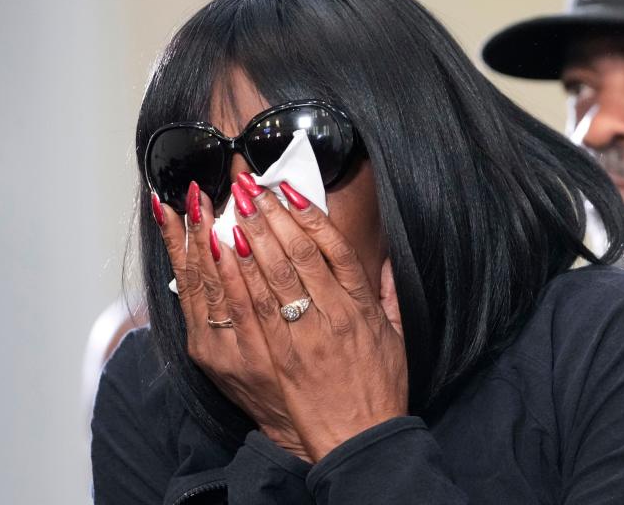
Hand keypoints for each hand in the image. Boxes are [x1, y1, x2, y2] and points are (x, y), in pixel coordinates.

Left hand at [156, 179, 407, 462]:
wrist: (361, 438)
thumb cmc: (379, 388)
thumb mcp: (396, 336)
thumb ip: (388, 294)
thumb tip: (384, 261)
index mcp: (361, 305)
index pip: (334, 248)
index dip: (310, 215)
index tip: (290, 191)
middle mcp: (333, 313)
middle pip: (298, 252)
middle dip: (272, 214)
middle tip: (250, 186)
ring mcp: (304, 334)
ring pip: (274, 274)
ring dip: (252, 235)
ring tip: (233, 205)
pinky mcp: (280, 356)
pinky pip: (256, 309)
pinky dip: (241, 276)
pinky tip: (226, 251)